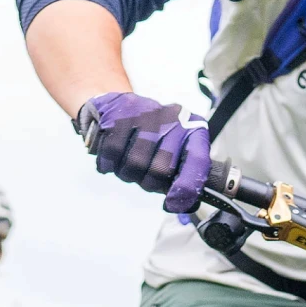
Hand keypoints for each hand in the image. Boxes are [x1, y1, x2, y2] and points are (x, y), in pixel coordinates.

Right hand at [74, 93, 211, 214]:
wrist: (118, 103)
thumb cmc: (149, 136)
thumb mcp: (172, 153)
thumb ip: (180, 178)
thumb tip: (178, 203)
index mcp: (193, 131)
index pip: (198, 160)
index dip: (186, 187)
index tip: (172, 203)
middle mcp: (175, 118)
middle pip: (161, 169)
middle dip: (147, 182)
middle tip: (141, 176)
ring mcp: (149, 111)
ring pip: (135, 162)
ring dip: (125, 173)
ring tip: (124, 164)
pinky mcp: (121, 109)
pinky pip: (113, 150)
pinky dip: (107, 163)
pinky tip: (109, 159)